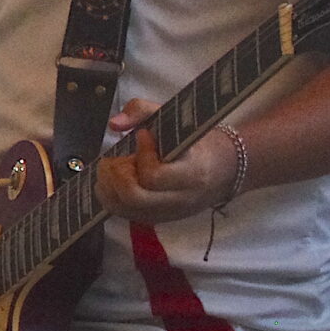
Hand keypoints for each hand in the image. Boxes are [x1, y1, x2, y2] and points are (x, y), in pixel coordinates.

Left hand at [94, 98, 235, 222]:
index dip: (141, 155)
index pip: (154, 176)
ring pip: (123, 208)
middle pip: (134, 197)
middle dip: (115, 173)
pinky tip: (113, 178)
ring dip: (107, 184)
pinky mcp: (155, 219)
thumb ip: (143, 111)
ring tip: (112, 166)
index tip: (142, 135)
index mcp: (192, 173)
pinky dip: (109, 195)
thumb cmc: (196, 142)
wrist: (222, 170)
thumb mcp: (177, 119)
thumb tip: (114, 124)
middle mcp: (179, 199)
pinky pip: (122, 213)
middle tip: (115, 156)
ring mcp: (166, 213)